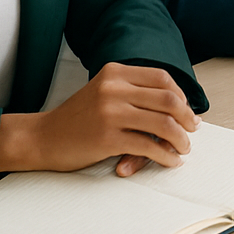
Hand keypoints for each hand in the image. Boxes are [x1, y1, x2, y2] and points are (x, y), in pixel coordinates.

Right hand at [0, 63, 200, 175]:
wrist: (41, 138)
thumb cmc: (77, 119)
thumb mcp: (104, 92)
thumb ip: (134, 92)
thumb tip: (179, 106)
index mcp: (115, 72)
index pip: (162, 78)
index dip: (182, 95)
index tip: (187, 111)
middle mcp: (113, 88)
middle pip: (168, 99)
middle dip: (187, 117)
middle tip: (192, 130)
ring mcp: (110, 112)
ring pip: (164, 123)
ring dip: (181, 139)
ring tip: (184, 148)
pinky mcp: (107, 138)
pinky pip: (148, 146)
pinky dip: (165, 156)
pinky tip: (170, 161)